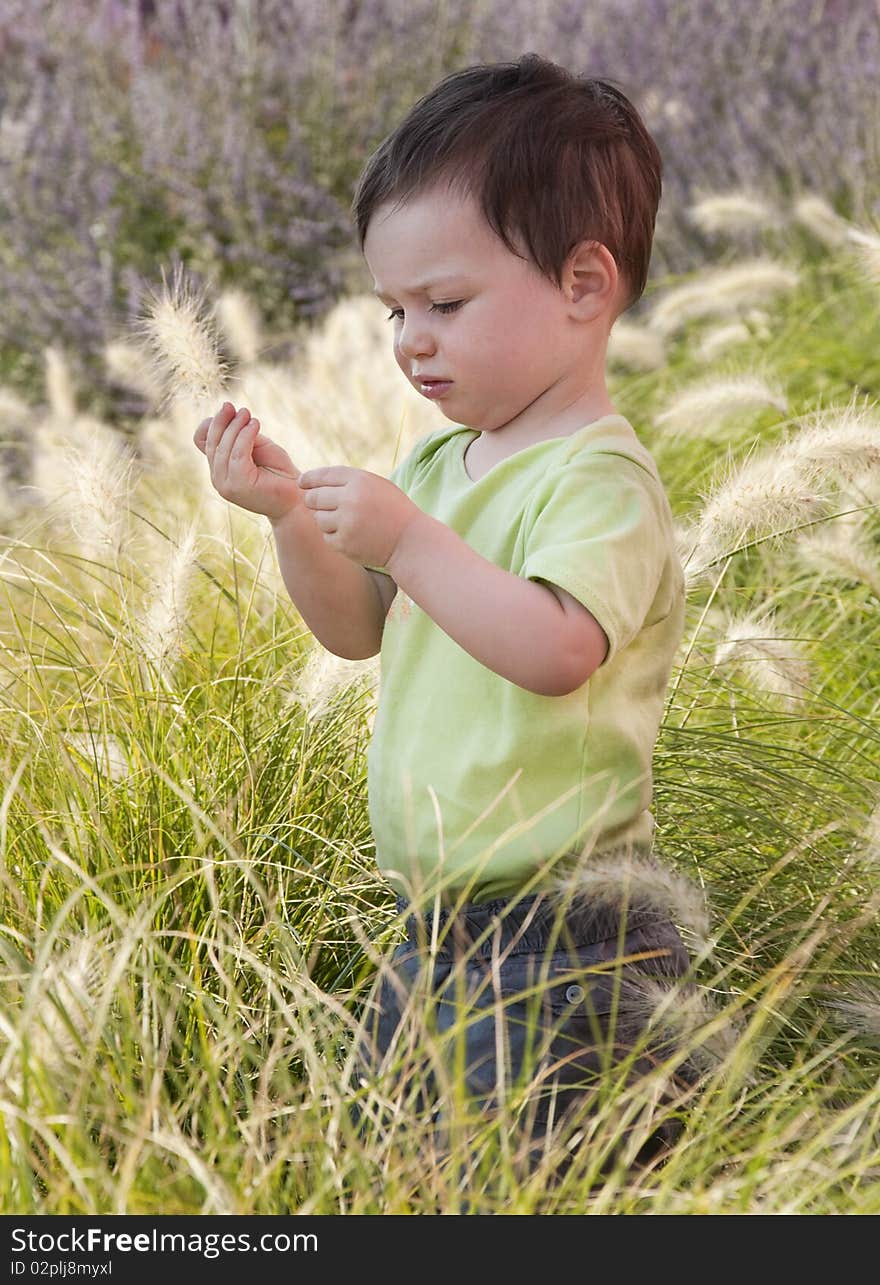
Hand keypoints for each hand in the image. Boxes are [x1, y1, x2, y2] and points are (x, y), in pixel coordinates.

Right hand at [193, 402, 302, 522]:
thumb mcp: (257, 447)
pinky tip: (256, 425)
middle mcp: (218, 478)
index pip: (202, 441)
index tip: (228, 407)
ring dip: (236, 427)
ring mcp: (226, 484)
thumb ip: (240, 434)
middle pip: (212, 442)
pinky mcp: (238, 485)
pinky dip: (246, 436)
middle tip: (237, 407)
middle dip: (223, 421)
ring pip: (224, 448)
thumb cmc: (279, 473)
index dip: (211, 423)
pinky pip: (238, 454)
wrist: (296, 498)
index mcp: (219, 468)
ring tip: (249, 414)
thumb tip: (225, 411)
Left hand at [297, 466, 421, 565]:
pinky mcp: (344, 543)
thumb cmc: (393, 510)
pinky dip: (335, 537)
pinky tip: (352, 536)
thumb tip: (311, 482)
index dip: (309, 479)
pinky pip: (326, 537)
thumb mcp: (376, 485)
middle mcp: (351, 499)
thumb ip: (348, 481)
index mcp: (360, 480)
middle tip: (323, 505)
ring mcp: (347, 522)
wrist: (410, 541)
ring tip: (347, 522)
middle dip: (314, 501)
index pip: (323, 475)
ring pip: (317, 518)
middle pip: (313, 497)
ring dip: (326, 520)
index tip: (302, 482)